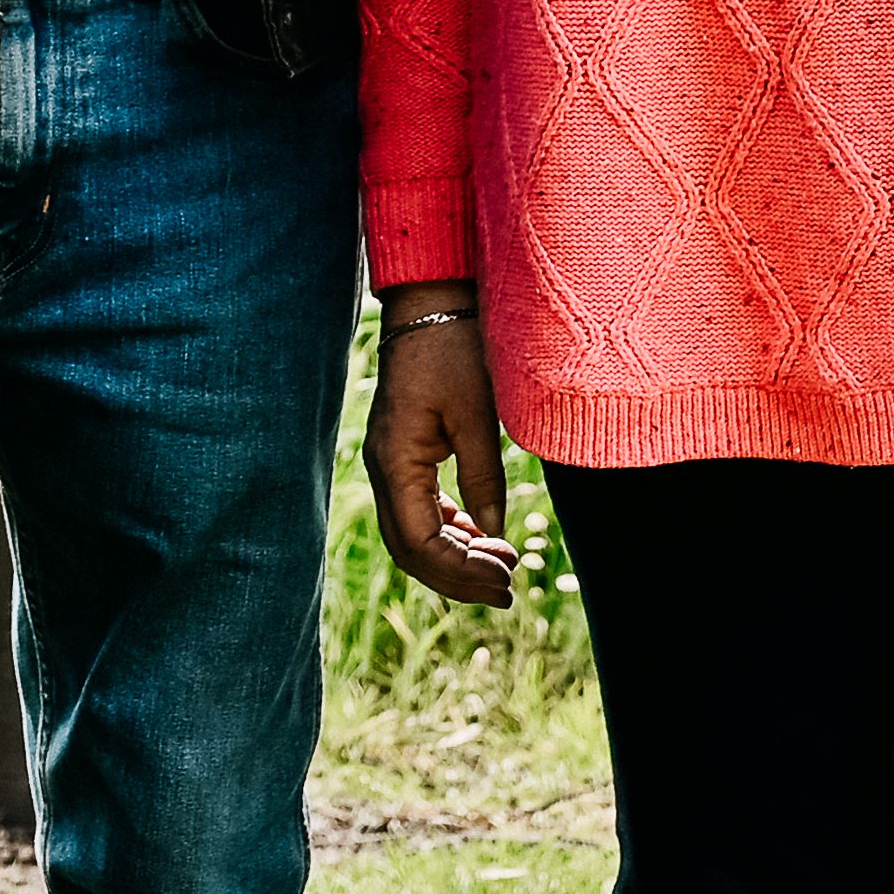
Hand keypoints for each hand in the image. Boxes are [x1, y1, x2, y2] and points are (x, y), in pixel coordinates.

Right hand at [361, 300, 514, 607]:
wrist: (431, 306)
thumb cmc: (454, 352)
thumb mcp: (477, 416)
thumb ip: (485, 479)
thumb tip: (493, 537)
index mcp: (395, 463)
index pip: (419, 543)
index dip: (461, 572)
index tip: (507, 578)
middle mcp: (384, 470)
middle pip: (411, 549)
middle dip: (458, 575)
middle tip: (509, 587)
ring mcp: (390, 464)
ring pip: (412, 535)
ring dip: (455, 557)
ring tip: (502, 565)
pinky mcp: (403, 456)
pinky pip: (418, 511)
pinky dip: (448, 531)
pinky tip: (481, 535)